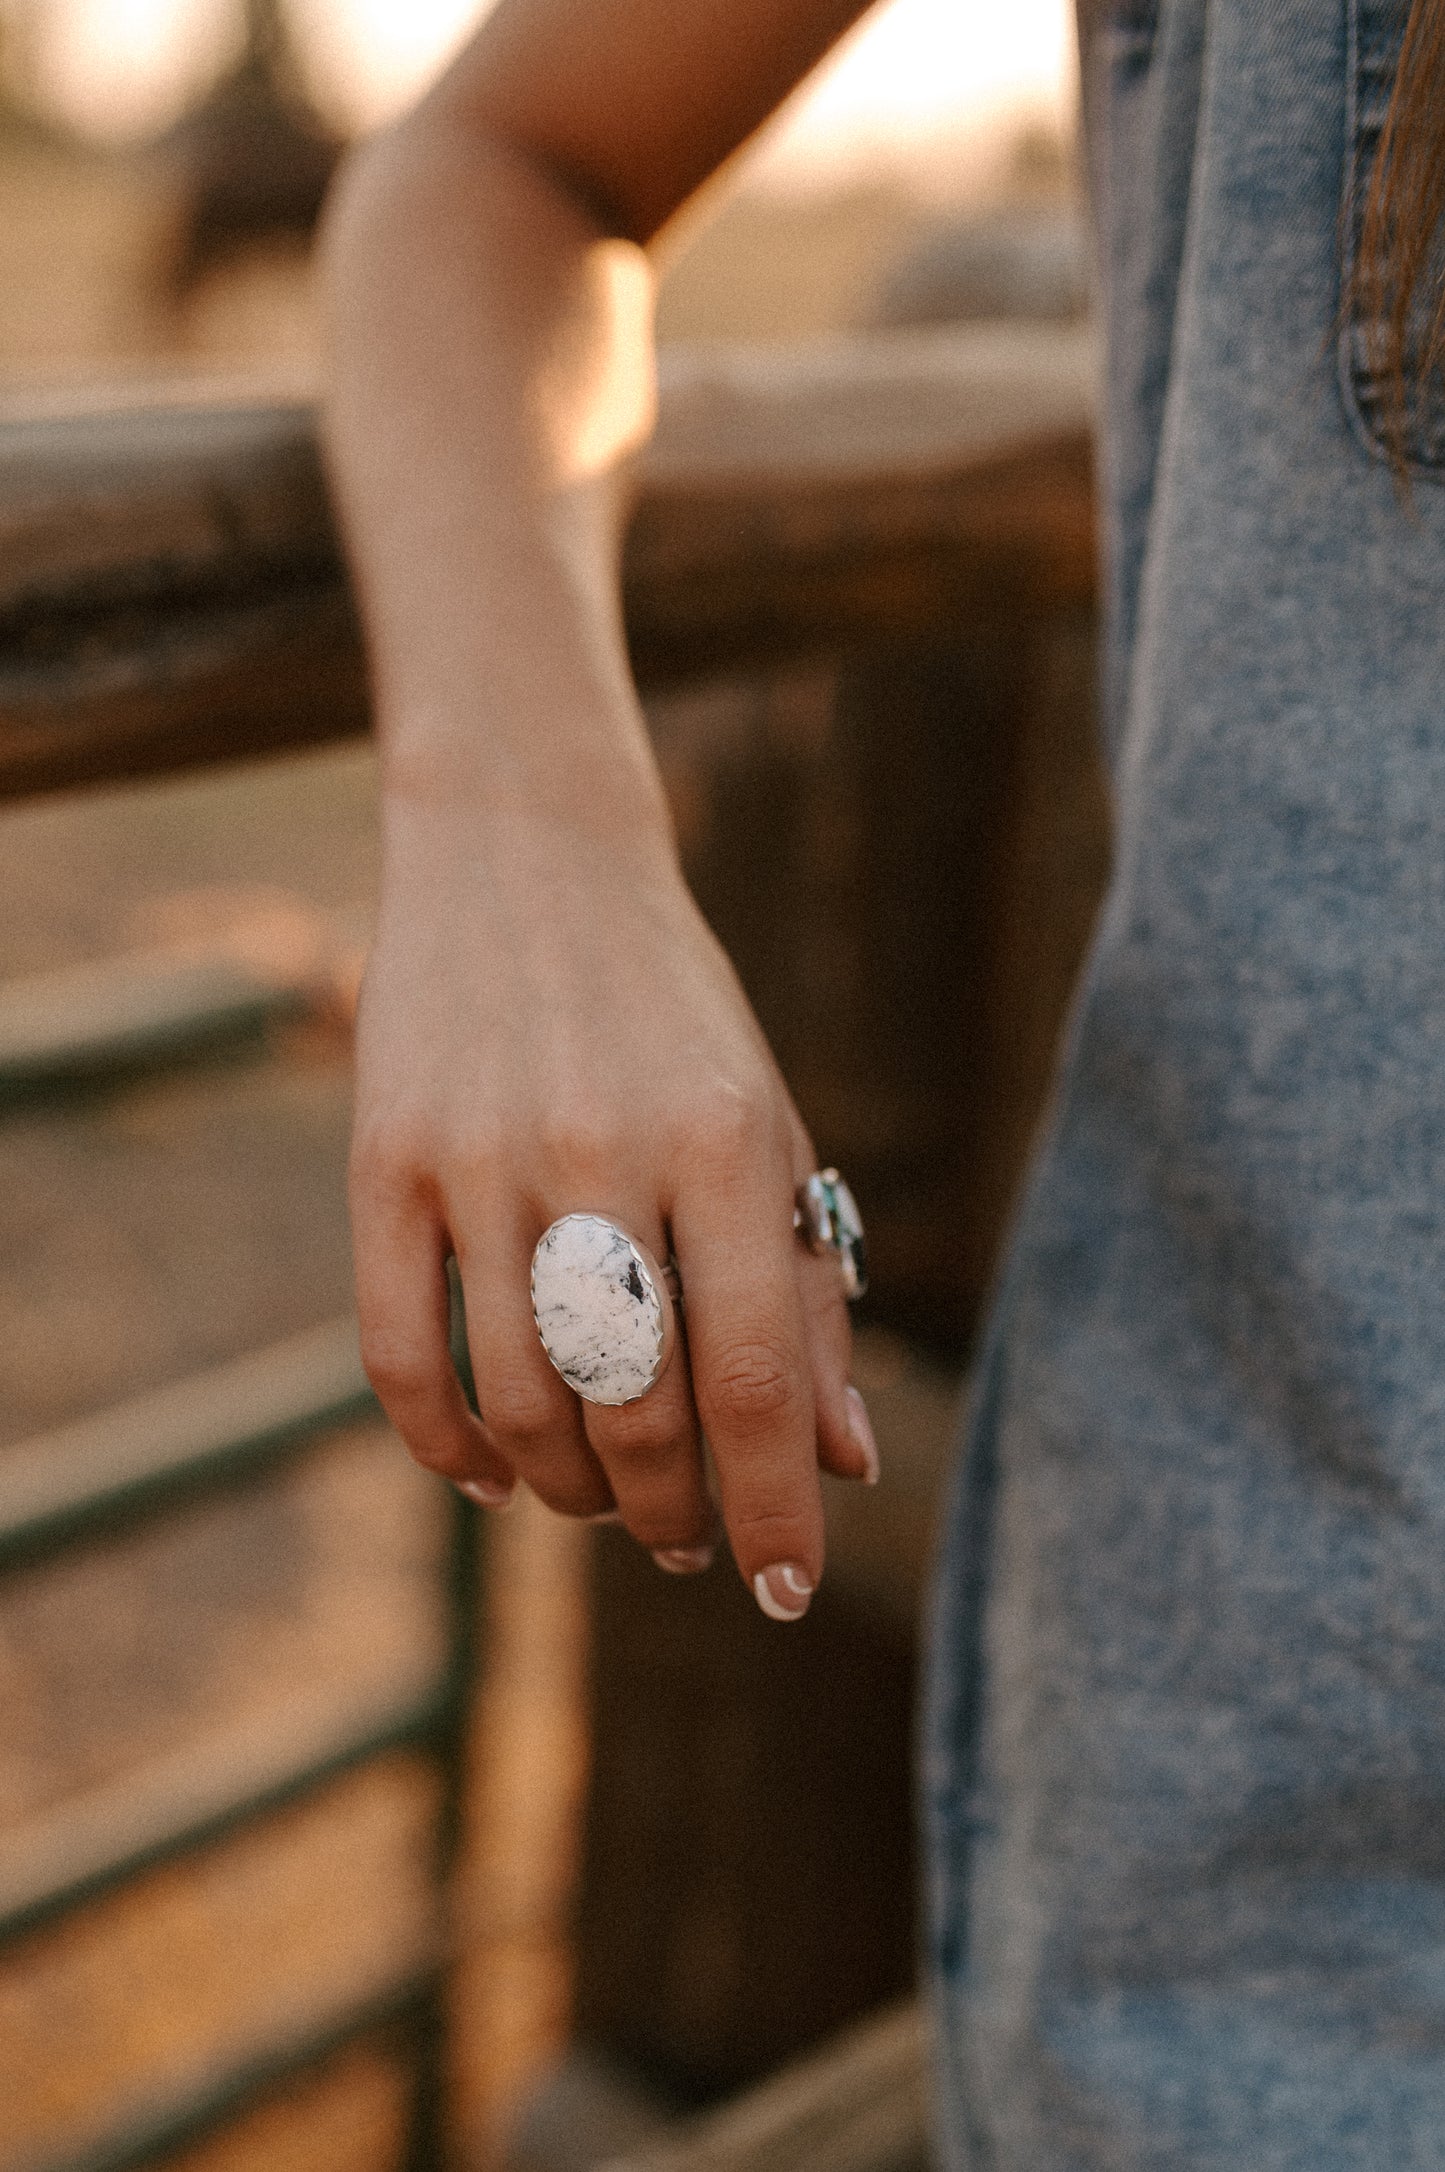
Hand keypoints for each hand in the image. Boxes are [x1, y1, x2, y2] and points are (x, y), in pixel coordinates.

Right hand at [349, 796, 877, 1617]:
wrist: (526, 856)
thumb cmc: (677, 1014)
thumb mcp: (770, 1126)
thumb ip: (808, 1288)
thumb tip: (843, 1458)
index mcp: (726, 1139)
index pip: (756, 1380)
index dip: (777, 1506)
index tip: (784, 1585)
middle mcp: (604, 1149)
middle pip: (639, 1409)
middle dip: (674, 1512)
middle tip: (687, 1538)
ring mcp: (480, 1157)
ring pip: (522, 1402)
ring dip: (570, 1491)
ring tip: (605, 1503)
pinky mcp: (381, 1161)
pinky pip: (397, 1355)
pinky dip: (445, 1447)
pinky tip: (492, 1477)